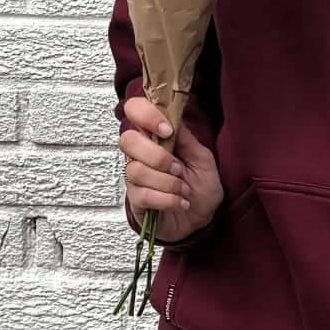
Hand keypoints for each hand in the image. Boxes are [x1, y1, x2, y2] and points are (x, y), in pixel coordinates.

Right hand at [119, 93, 223, 242]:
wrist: (201, 219)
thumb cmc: (200, 186)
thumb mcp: (202, 158)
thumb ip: (186, 139)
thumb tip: (172, 118)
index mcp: (155, 137)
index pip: (134, 110)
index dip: (146, 114)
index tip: (167, 130)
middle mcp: (140, 154)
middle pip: (127, 140)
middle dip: (158, 156)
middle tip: (179, 169)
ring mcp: (134, 178)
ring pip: (137, 171)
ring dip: (168, 183)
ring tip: (184, 190)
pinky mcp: (135, 200)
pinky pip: (143, 195)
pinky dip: (168, 200)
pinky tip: (180, 203)